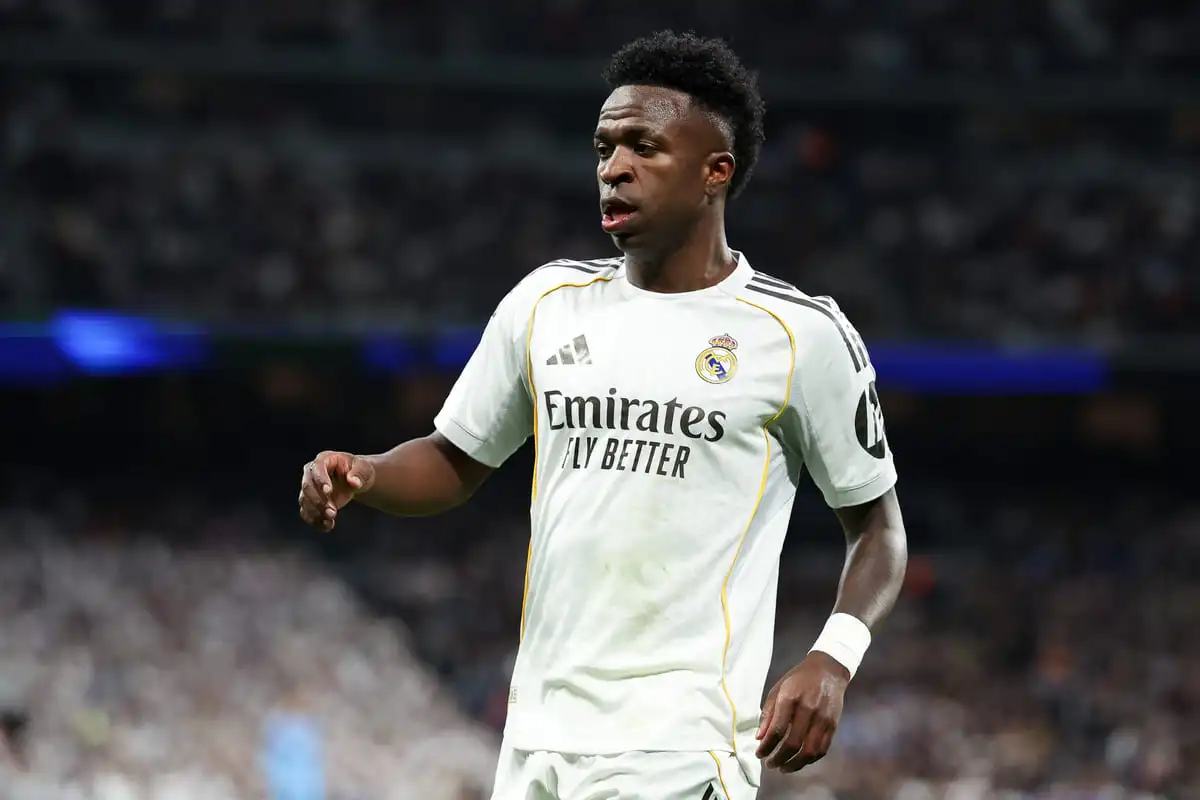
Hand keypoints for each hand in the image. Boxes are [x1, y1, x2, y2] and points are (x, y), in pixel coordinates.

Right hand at [298, 451, 375, 530]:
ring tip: (331, 521)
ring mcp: (309, 488)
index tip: (329, 492)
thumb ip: (359, 473)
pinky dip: (315, 521)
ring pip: (304, 501)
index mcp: (324, 459)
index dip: (321, 480)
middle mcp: (311, 473)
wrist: (355, 481)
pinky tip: (327, 526)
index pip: (317, 469)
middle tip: (333, 512)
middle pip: (307, 487)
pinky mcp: (310, 502)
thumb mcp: (364, 469)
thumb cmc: (359, 470)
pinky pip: (307, 513)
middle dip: (319, 501)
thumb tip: (354, 482)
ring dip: (316, 513)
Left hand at [755, 651, 849, 772]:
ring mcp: (823, 719)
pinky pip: (822, 749)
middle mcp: (808, 709)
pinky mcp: (833, 725)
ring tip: (783, 768)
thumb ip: (768, 714)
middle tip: (769, 764)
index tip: (759, 755)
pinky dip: (810, 760)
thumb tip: (759, 738)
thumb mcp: (778, 689)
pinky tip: (799, 762)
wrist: (828, 670)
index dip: (766, 747)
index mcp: (790, 698)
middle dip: (778, 758)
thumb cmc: (798, 679)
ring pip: (809, 751)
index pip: (777, 730)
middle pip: (793, 743)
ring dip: (794, 765)